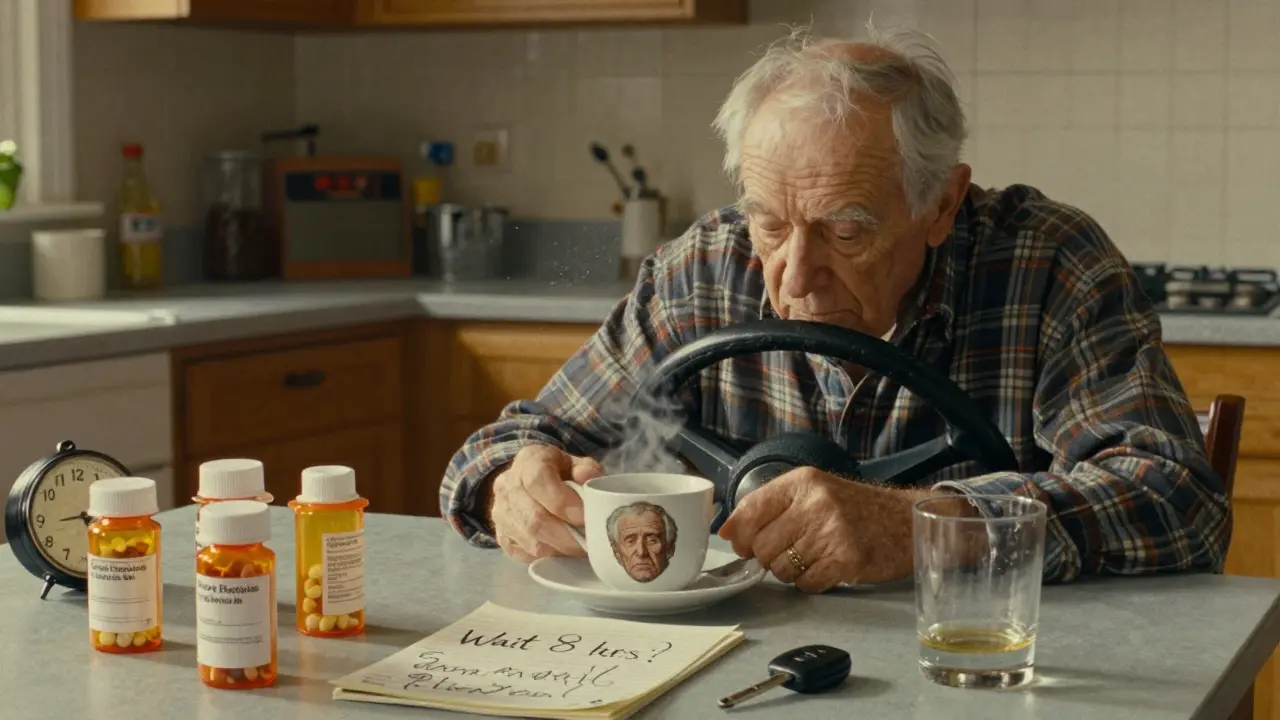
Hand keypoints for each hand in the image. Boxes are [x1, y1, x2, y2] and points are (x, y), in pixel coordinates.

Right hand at [488, 445, 604, 562]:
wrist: (527, 480)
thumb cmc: (558, 472)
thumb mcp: (574, 463)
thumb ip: (586, 470)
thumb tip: (590, 480)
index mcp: (528, 461)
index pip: (537, 481)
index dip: (562, 501)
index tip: (584, 516)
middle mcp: (507, 486)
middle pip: (534, 518)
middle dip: (566, 536)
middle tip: (590, 542)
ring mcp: (500, 513)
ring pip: (530, 541)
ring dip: (560, 549)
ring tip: (580, 548)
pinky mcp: (502, 536)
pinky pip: (526, 554)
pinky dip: (548, 556)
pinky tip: (563, 550)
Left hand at [717, 467, 924, 592]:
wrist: (905, 520)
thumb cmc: (856, 507)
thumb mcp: (814, 491)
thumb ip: (770, 505)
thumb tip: (728, 531)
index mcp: (803, 482)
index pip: (750, 510)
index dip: (740, 534)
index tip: (742, 544)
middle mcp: (816, 504)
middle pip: (762, 546)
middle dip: (768, 556)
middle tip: (788, 552)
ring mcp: (832, 533)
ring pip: (781, 568)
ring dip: (790, 571)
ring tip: (812, 557)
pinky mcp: (847, 560)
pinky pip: (805, 584)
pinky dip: (810, 582)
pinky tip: (826, 568)